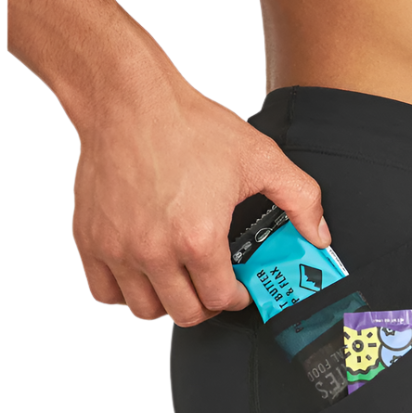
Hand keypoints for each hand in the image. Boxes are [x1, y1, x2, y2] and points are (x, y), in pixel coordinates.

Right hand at [72, 81, 330, 325]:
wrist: (127, 99)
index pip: (221, 300)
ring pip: (145, 310)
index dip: (237, 298)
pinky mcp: (91, 239)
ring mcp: (118, 248)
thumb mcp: (260, 157)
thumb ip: (300, 199)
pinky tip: (145, 270)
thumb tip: (320, 237)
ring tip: (180, 278)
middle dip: (207, 305)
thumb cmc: (188, 126)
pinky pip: (105, 292)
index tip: (239, 289)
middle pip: (185, 313)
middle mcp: (154, 251)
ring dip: (168, 301)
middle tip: (213, 286)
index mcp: (198, 238)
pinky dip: (125, 290)